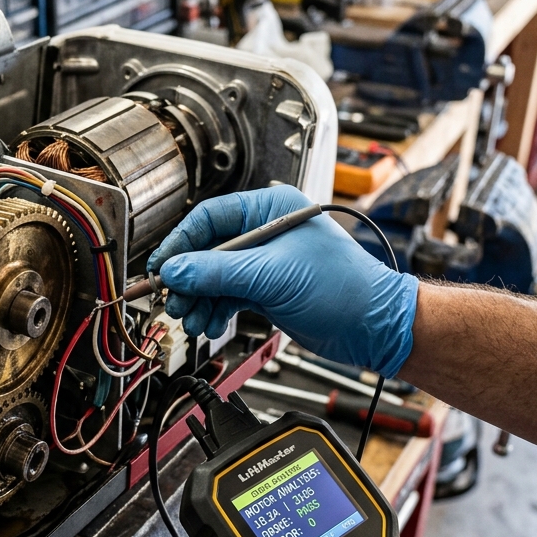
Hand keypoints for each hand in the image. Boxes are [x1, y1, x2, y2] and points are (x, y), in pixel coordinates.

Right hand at [146, 186, 418, 377]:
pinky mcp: (268, 290)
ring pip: (216, 278)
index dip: (181, 243)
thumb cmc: (344, 288)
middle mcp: (265, 233)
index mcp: (270, 210)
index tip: (162, 267)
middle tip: (174, 300)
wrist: (375, 326)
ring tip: (190, 318)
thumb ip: (218, 273)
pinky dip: (215, 310)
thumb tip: (176, 270)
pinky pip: (229, 296)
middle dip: (189, 279)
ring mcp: (266, 263)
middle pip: (207, 251)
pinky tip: (209, 323)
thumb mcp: (272, 276)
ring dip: (199, 299)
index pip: (209, 218)